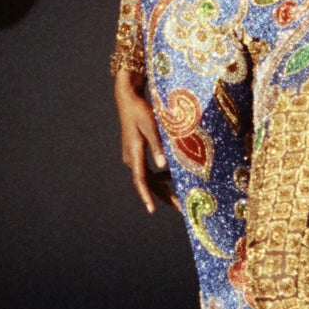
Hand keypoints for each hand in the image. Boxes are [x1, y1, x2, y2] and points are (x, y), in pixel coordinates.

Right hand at [114, 70, 178, 213]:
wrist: (128, 99)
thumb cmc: (141, 110)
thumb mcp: (151, 126)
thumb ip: (157, 146)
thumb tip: (163, 166)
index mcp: (134, 153)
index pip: (141, 180)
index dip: (147, 196)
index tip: (152, 210)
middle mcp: (132, 158)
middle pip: (147, 183)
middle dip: (162, 196)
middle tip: (180, 207)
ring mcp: (133, 156)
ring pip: (148, 178)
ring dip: (162, 188)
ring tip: (178, 198)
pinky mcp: (137, 152)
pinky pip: (148, 170)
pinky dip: (160, 176)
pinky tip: (171, 177)